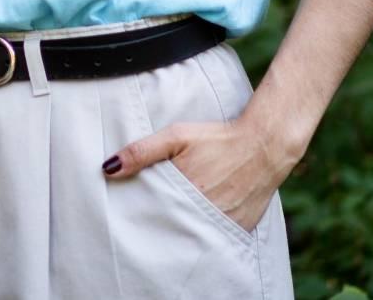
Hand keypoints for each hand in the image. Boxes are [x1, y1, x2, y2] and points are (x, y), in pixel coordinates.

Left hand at [102, 116, 296, 232]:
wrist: (265, 146)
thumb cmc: (218, 138)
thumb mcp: (176, 136)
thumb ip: (142, 151)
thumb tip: (108, 168)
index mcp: (183, 192)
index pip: (150, 213)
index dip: (139, 212)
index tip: (129, 210)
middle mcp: (202, 213)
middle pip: (169, 226)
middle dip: (158, 222)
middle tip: (153, 214)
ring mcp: (222, 224)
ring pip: (192, 233)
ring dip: (181, 227)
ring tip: (175, 216)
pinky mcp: (238, 230)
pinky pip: (215, 236)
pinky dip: (205, 230)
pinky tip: (199, 219)